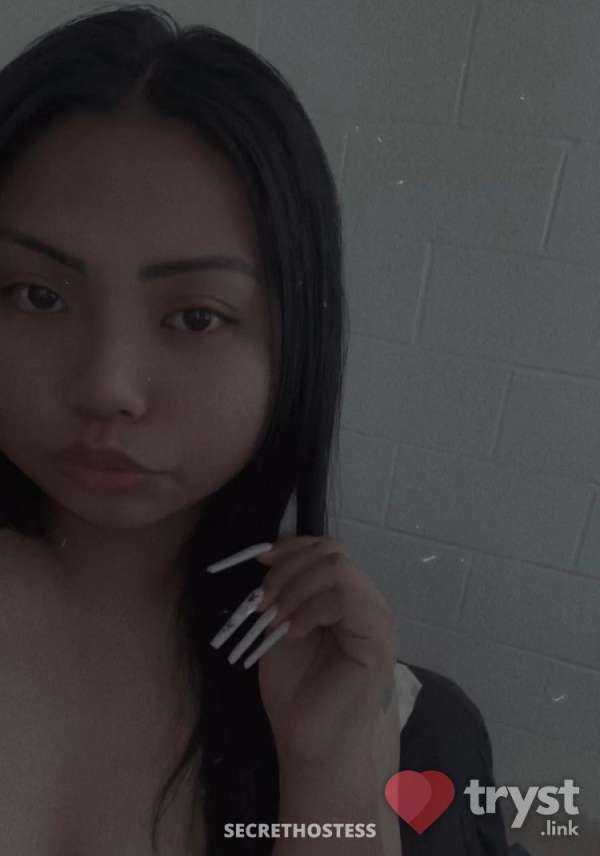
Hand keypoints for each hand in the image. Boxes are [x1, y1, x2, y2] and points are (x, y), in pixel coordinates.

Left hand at [254, 535, 396, 763]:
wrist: (307, 739)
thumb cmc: (296, 689)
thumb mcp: (283, 623)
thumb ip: (286, 590)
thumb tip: (270, 555)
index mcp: (349, 598)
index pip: (328, 549)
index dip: (292, 548)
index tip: (260, 562)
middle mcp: (369, 603)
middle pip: (332, 553)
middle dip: (288, 570)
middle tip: (265, 603)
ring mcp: (378, 620)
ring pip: (338, 569)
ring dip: (296, 589)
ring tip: (277, 620)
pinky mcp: (378, 641)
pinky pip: (344, 600)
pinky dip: (310, 608)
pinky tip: (294, 632)